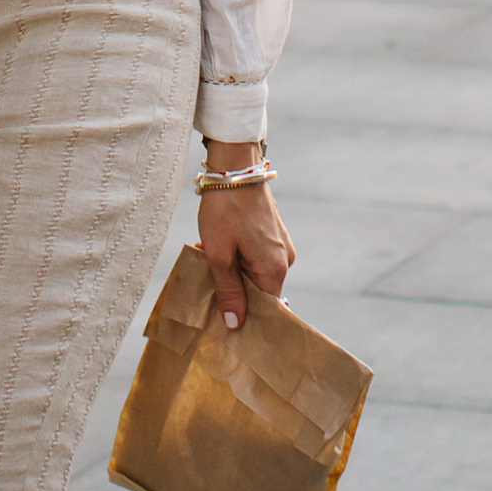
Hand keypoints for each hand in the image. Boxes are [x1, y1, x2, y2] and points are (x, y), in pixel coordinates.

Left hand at [195, 167, 292, 334]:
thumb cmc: (225, 209)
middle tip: (206, 278)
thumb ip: (228, 290)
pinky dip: (237, 255)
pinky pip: (256, 255)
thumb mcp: (219, 253)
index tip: (222, 318)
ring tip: (206, 254)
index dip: (245, 316)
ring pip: (255, 271)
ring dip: (232, 269)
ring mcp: (281, 245)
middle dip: (232, 288)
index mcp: (275, 269)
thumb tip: (235, 324)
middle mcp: (285, 259)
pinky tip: (217, 244)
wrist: (234, 166)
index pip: (265, 309)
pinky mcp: (274, 232)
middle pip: (259, 290)